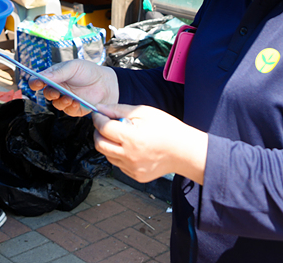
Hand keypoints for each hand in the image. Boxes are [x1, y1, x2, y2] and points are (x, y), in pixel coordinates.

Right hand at [28, 59, 117, 116]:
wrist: (106, 83)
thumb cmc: (88, 71)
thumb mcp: (73, 67)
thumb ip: (58, 73)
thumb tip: (42, 77)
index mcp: (55, 76)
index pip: (39, 80)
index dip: (35, 82)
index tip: (37, 83)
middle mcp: (58, 88)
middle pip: (46, 94)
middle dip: (49, 93)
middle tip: (55, 92)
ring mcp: (65, 99)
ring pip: (56, 104)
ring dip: (60, 101)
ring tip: (69, 98)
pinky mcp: (74, 109)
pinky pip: (67, 111)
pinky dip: (70, 107)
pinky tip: (76, 102)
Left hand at [92, 103, 207, 184]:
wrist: (184, 151)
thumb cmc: (167, 129)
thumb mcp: (144, 112)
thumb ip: (118, 109)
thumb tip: (99, 108)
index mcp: (133, 139)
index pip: (104, 128)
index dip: (98, 119)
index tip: (99, 114)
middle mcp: (130, 156)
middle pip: (100, 144)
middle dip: (98, 132)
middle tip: (105, 124)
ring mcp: (133, 169)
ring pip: (107, 155)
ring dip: (108, 144)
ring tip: (122, 136)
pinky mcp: (136, 176)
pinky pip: (118, 164)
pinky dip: (118, 154)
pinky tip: (131, 147)